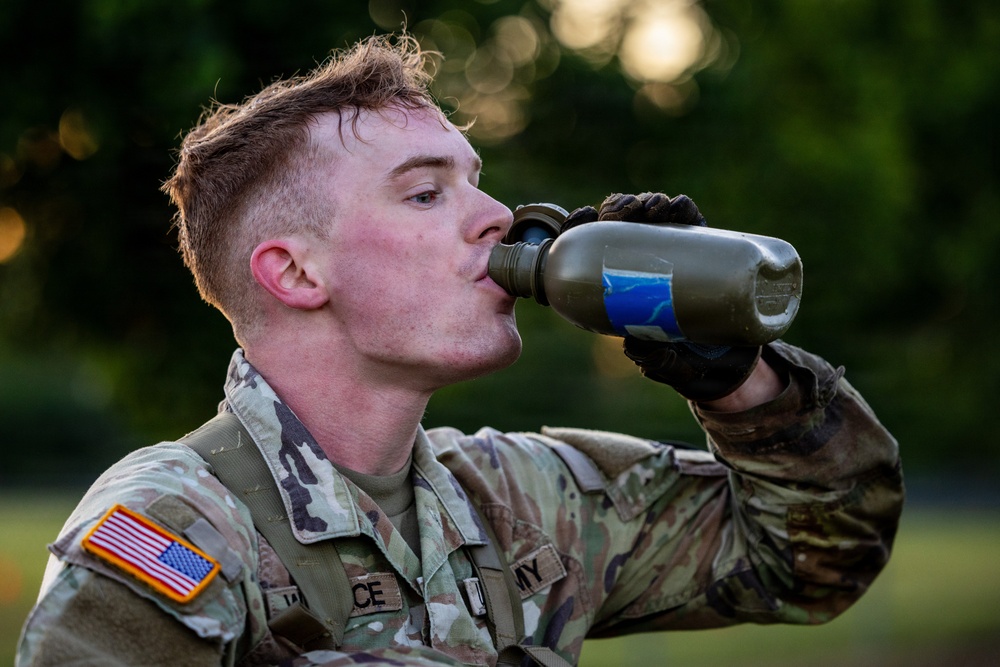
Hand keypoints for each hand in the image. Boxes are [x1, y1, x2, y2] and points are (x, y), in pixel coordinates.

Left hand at [564, 192, 760, 401]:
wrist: (733, 364)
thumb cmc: (689, 363)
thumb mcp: (670, 366)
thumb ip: (657, 362)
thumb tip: (635, 346)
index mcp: (621, 286)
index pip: (592, 247)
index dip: (580, 227)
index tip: (579, 220)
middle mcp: (644, 264)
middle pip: (620, 225)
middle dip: (616, 210)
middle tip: (619, 215)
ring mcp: (674, 253)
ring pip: (651, 217)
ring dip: (645, 203)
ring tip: (649, 209)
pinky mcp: (704, 248)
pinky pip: (689, 221)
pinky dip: (681, 208)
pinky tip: (675, 207)